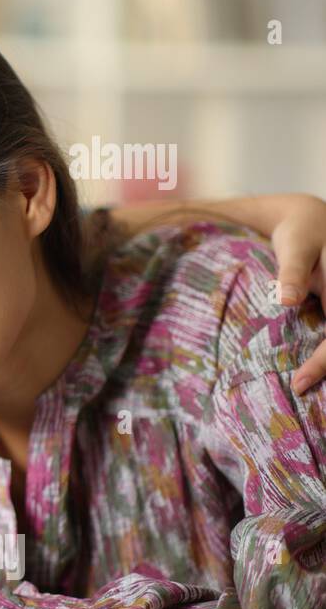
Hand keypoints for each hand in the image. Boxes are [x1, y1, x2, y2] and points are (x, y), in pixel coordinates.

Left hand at [266, 196, 325, 393]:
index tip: (299, 383)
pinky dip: (325, 352)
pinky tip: (316, 368)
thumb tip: (286, 301)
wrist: (312, 219)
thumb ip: (291, 273)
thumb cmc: (301, 235)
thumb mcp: (295, 247)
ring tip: (310, 388)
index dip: (323, 362)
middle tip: (300, 389)